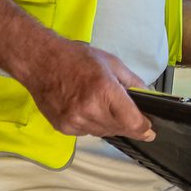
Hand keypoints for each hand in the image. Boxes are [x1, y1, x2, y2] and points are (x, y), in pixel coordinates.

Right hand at [16, 35, 154, 140]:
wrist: (41, 62)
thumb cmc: (76, 58)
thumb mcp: (112, 63)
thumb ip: (132, 82)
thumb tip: (148, 97)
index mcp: (104, 90)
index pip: (132, 121)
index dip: (144, 128)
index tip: (150, 131)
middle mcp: (89, 109)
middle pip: (119, 129)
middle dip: (128, 126)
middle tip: (132, 119)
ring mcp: (74, 120)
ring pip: (103, 133)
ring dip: (110, 125)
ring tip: (105, 108)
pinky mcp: (63, 127)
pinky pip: (86, 132)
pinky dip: (92, 125)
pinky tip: (88, 110)